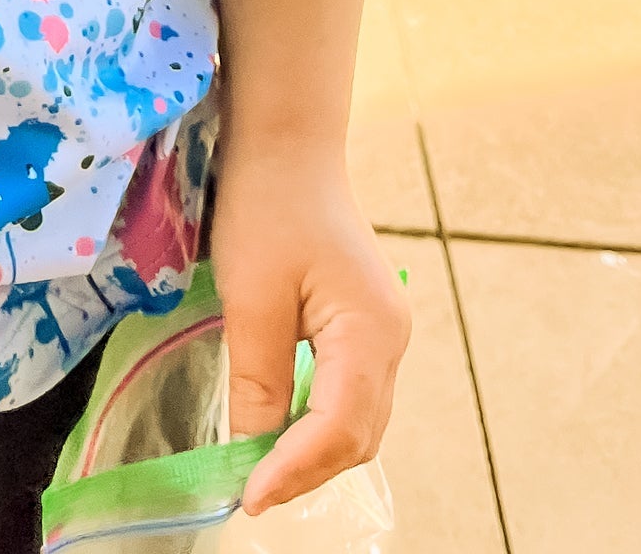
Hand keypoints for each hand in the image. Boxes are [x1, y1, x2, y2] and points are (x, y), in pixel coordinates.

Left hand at [207, 141, 408, 514]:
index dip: (295, 470)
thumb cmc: (268, 204)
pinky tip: (283, 425)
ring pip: (357, 419)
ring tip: (262, 470)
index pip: (339, 428)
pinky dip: (319, 421)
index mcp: (370, 332)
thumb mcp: (252, 296)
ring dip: (314, 451)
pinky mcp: (365, 322)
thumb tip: (253, 449)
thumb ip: (259, 379)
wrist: (287, 142)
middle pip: (357, 434)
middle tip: (251, 491)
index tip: (250, 497)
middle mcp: (390, 339)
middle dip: (307, 470)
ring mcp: (383, 331)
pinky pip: (349, 392)